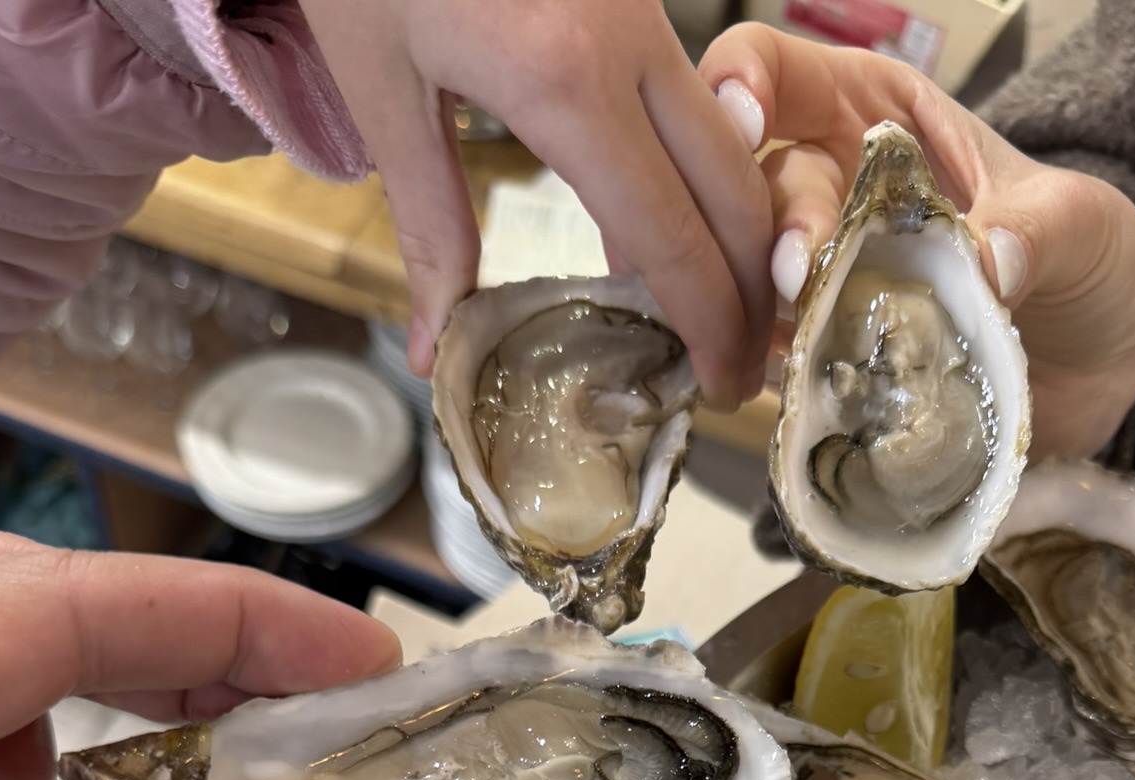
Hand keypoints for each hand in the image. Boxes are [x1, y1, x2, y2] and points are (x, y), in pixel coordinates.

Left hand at [295, 0, 774, 407]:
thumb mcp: (385, 90)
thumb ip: (429, 223)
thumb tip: (435, 345)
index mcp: (567, 84)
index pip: (671, 234)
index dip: (707, 321)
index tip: (722, 387)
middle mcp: (630, 47)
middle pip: (733, 193)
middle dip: (749, 292)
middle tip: (741, 374)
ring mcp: (642, 13)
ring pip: (728, 145)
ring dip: (735, 239)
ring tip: (717, 319)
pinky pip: (690, 106)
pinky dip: (695, 183)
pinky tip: (658, 236)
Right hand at [699, 26, 1134, 458]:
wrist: (1098, 363)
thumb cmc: (1085, 260)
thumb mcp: (1081, 223)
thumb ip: (1038, 229)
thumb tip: (988, 262)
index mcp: (877, 116)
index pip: (783, 73)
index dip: (747, 81)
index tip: (749, 120)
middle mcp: (833, 190)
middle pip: (756, 186)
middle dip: (770, 225)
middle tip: (801, 274)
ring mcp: (825, 279)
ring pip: (751, 279)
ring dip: (765, 311)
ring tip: (804, 342)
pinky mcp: (829, 357)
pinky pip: (781, 362)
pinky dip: (786, 375)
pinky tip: (809, 387)